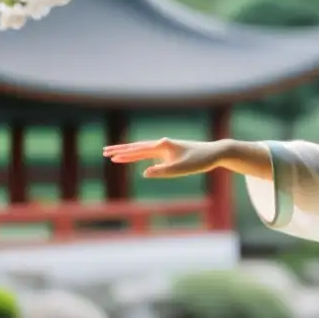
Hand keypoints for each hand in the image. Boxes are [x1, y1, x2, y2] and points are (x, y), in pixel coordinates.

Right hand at [102, 138, 224, 178]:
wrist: (215, 152)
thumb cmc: (200, 160)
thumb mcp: (182, 168)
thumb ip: (163, 171)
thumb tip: (144, 172)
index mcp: (163, 146)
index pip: (138, 150)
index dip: (123, 154)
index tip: (109, 156)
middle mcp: (162, 144)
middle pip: (136, 147)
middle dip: (120, 150)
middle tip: (104, 152)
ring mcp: (166, 148)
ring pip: (142, 149)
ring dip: (128, 152)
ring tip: (114, 155)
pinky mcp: (170, 152)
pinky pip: (150, 153)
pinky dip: (139, 155)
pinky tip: (134, 158)